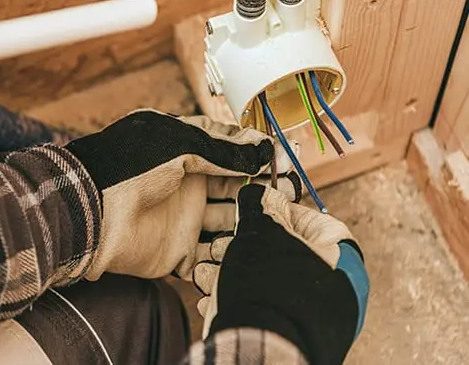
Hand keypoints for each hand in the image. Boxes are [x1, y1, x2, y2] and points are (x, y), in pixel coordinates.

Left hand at [64, 110, 299, 279]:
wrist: (90, 213)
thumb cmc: (127, 167)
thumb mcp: (178, 145)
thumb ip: (223, 150)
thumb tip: (263, 150)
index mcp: (184, 152)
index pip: (230, 150)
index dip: (256, 155)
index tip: (282, 161)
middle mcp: (187, 185)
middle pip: (236, 189)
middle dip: (262, 192)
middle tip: (289, 196)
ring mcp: (184, 220)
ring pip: (230, 224)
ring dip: (251, 225)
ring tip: (277, 224)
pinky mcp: (178, 253)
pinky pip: (211, 259)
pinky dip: (229, 258)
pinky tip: (251, 253)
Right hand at [193, 184, 369, 364]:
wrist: (263, 348)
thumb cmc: (269, 285)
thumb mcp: (259, 230)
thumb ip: (259, 206)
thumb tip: (258, 195)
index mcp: (336, 247)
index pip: (302, 215)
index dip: (266, 211)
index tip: (243, 213)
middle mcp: (332, 278)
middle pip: (278, 249)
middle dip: (238, 248)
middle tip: (218, 248)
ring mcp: (313, 308)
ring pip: (264, 279)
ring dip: (229, 274)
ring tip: (207, 276)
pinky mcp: (294, 329)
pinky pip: (263, 306)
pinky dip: (237, 299)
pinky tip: (211, 299)